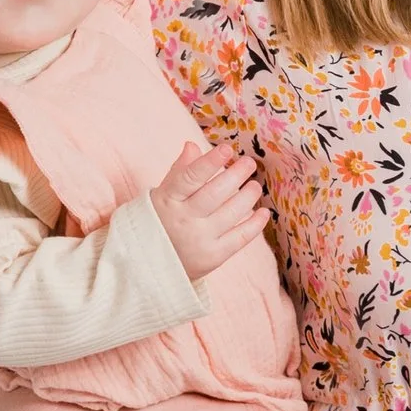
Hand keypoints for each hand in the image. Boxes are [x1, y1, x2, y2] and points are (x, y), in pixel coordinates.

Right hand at [153, 142, 267, 281]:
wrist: (148, 265)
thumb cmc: (159, 221)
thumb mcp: (162, 195)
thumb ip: (179, 172)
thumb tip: (192, 145)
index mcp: (168, 200)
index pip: (189, 178)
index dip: (209, 162)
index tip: (227, 149)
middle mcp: (182, 219)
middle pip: (214, 194)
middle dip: (235, 175)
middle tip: (249, 163)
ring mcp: (198, 239)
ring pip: (231, 213)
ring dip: (248, 196)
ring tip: (254, 186)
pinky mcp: (212, 257)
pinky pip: (239, 238)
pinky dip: (255, 224)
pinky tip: (262, 212)